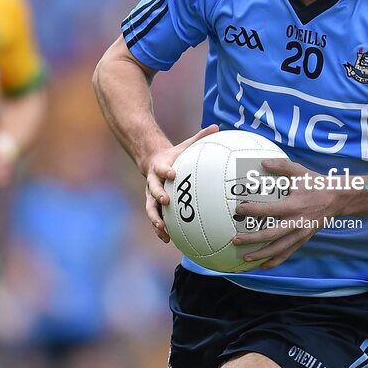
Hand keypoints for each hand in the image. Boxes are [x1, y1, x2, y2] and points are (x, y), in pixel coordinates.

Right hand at [143, 124, 218, 242]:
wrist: (152, 162)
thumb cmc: (175, 155)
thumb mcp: (185, 145)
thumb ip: (199, 137)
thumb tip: (217, 127)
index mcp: (161, 167)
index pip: (162, 168)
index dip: (166, 170)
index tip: (173, 173)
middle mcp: (153, 182)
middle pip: (153, 190)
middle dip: (158, 196)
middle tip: (166, 201)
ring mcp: (151, 195)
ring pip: (150, 209)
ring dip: (156, 219)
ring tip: (163, 229)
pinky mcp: (154, 206)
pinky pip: (156, 219)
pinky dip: (160, 230)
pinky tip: (169, 240)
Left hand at [233, 158, 339, 268]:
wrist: (338, 199)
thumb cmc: (316, 183)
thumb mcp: (300, 171)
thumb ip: (281, 166)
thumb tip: (262, 162)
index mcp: (295, 205)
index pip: (270, 210)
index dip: (254, 210)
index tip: (238, 209)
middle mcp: (297, 222)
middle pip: (271, 235)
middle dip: (252, 239)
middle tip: (235, 239)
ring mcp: (301, 233)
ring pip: (279, 248)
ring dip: (261, 254)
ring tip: (245, 257)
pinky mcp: (304, 239)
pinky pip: (288, 252)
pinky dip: (276, 260)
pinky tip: (263, 265)